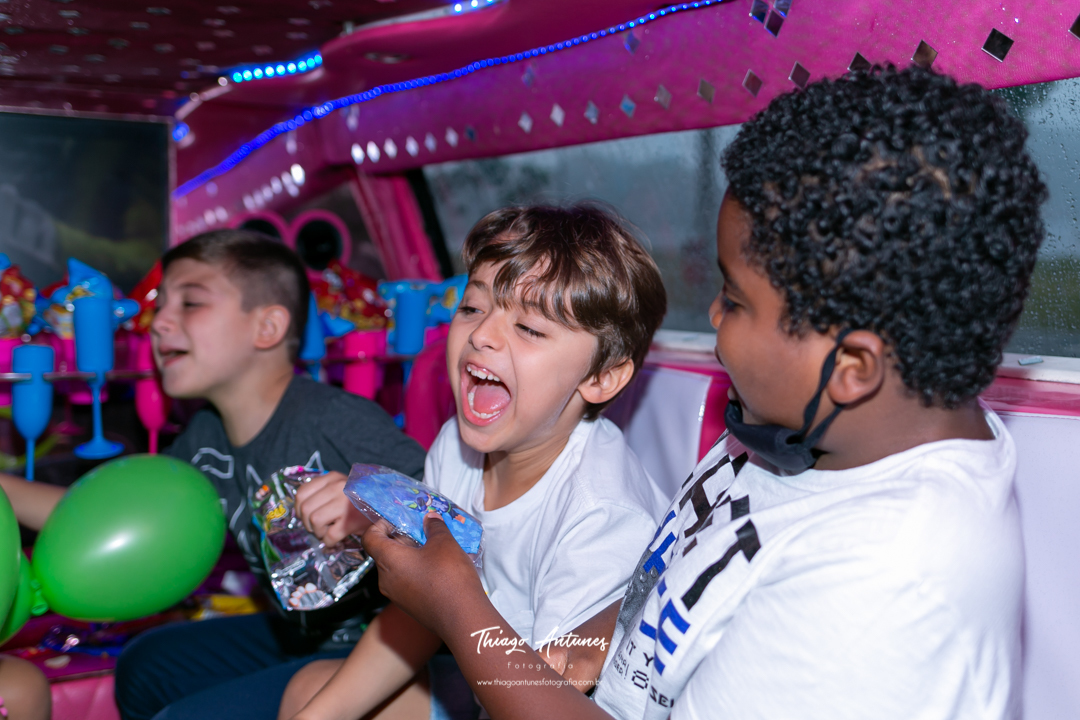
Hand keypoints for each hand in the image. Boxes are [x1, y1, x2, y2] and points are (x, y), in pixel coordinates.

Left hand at [294, 471, 370, 545]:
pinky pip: (329, 536)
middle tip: (317, 528)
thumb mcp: (342, 487)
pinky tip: (335, 540)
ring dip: (318, 532)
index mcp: (332, 478)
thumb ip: (323, 492)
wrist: (388, 506)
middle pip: (306, 509)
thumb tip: (300, 510)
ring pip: (314, 521)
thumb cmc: (362, 500)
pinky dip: (328, 542)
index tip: (305, 516)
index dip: (298, 509)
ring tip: (327, 532)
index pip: (301, 493)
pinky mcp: (351, 522)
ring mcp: (344, 504)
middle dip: (307, 524)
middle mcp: (337, 487)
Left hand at [361, 512, 485, 637]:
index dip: (379, 525)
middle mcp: (386, 579)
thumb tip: (430, 519)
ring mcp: (397, 595)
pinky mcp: (409, 606)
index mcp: (388, 560)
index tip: (395, 520)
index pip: (370, 538)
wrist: (461, 617)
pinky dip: (417, 570)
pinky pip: (406, 582)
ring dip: (411, 555)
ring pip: (396, 568)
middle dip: (402, 539)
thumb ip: (434, 527)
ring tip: (434, 548)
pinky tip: (439, 567)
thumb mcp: (444, 543)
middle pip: (384, 552)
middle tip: (423, 532)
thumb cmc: (448, 577)